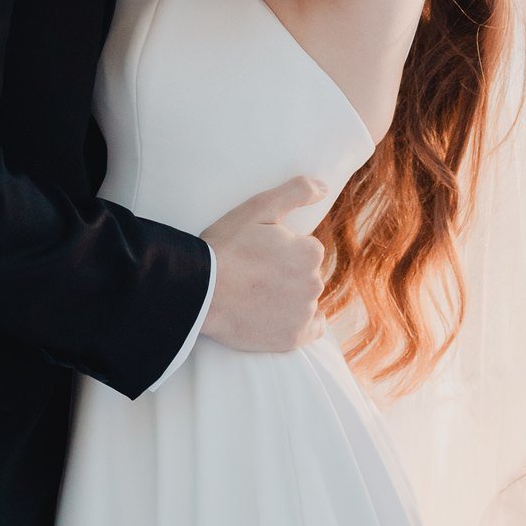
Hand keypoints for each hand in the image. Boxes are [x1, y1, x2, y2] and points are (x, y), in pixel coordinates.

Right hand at [199, 175, 327, 354]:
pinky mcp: (291, 339)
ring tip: (257, 295)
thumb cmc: (227, 247)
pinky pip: (311, 330)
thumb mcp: (259, 207)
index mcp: (310, 252)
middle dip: (287, 273)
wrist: (201, 291)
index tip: (260, 253)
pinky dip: (301, 323)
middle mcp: (313, 284)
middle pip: (305, 275)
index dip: (282, 249)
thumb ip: (296, 192)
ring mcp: (303, 314)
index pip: (305, 249)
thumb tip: (324, 187)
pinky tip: (281, 316)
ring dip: (289, 296)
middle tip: (256, 274)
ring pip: (304, 300)